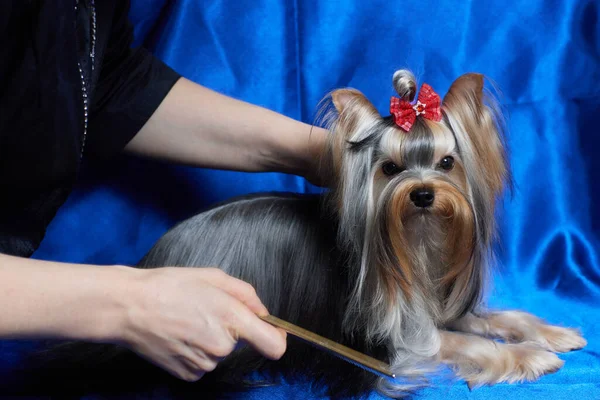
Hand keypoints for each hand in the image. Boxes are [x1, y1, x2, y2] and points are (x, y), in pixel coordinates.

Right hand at [121, 267, 286, 381]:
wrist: (128, 307)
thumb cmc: (169, 287)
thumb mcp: (213, 276)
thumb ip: (246, 294)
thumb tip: (262, 311)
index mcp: (232, 319)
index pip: (274, 345)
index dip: (278, 338)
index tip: (273, 330)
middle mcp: (222, 346)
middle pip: (240, 342)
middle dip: (229, 328)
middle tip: (204, 309)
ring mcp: (204, 364)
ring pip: (219, 352)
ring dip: (210, 338)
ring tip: (185, 320)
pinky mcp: (187, 374)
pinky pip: (203, 363)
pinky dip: (195, 351)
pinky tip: (178, 335)